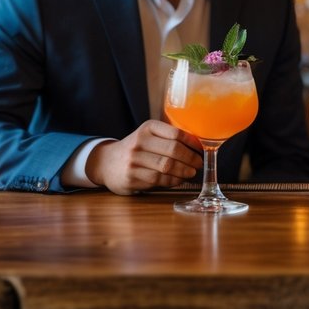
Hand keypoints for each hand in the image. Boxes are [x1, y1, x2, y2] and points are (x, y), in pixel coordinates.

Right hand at [86, 120, 202, 194]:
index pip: (176, 133)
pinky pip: (159, 179)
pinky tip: (178, 179)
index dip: (193, 143)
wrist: (107, 163)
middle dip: (191, 159)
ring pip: (167, 167)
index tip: (202, 149)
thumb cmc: (137, 149)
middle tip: (199, 163)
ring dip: (184, 172)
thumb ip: (168, 138)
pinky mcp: (132, 176)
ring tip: (191, 173)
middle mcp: (140, 141)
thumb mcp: (149, 136)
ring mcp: (134, 160)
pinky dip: (173, 181)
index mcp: (148, 128)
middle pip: (173, 150)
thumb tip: (198, 146)